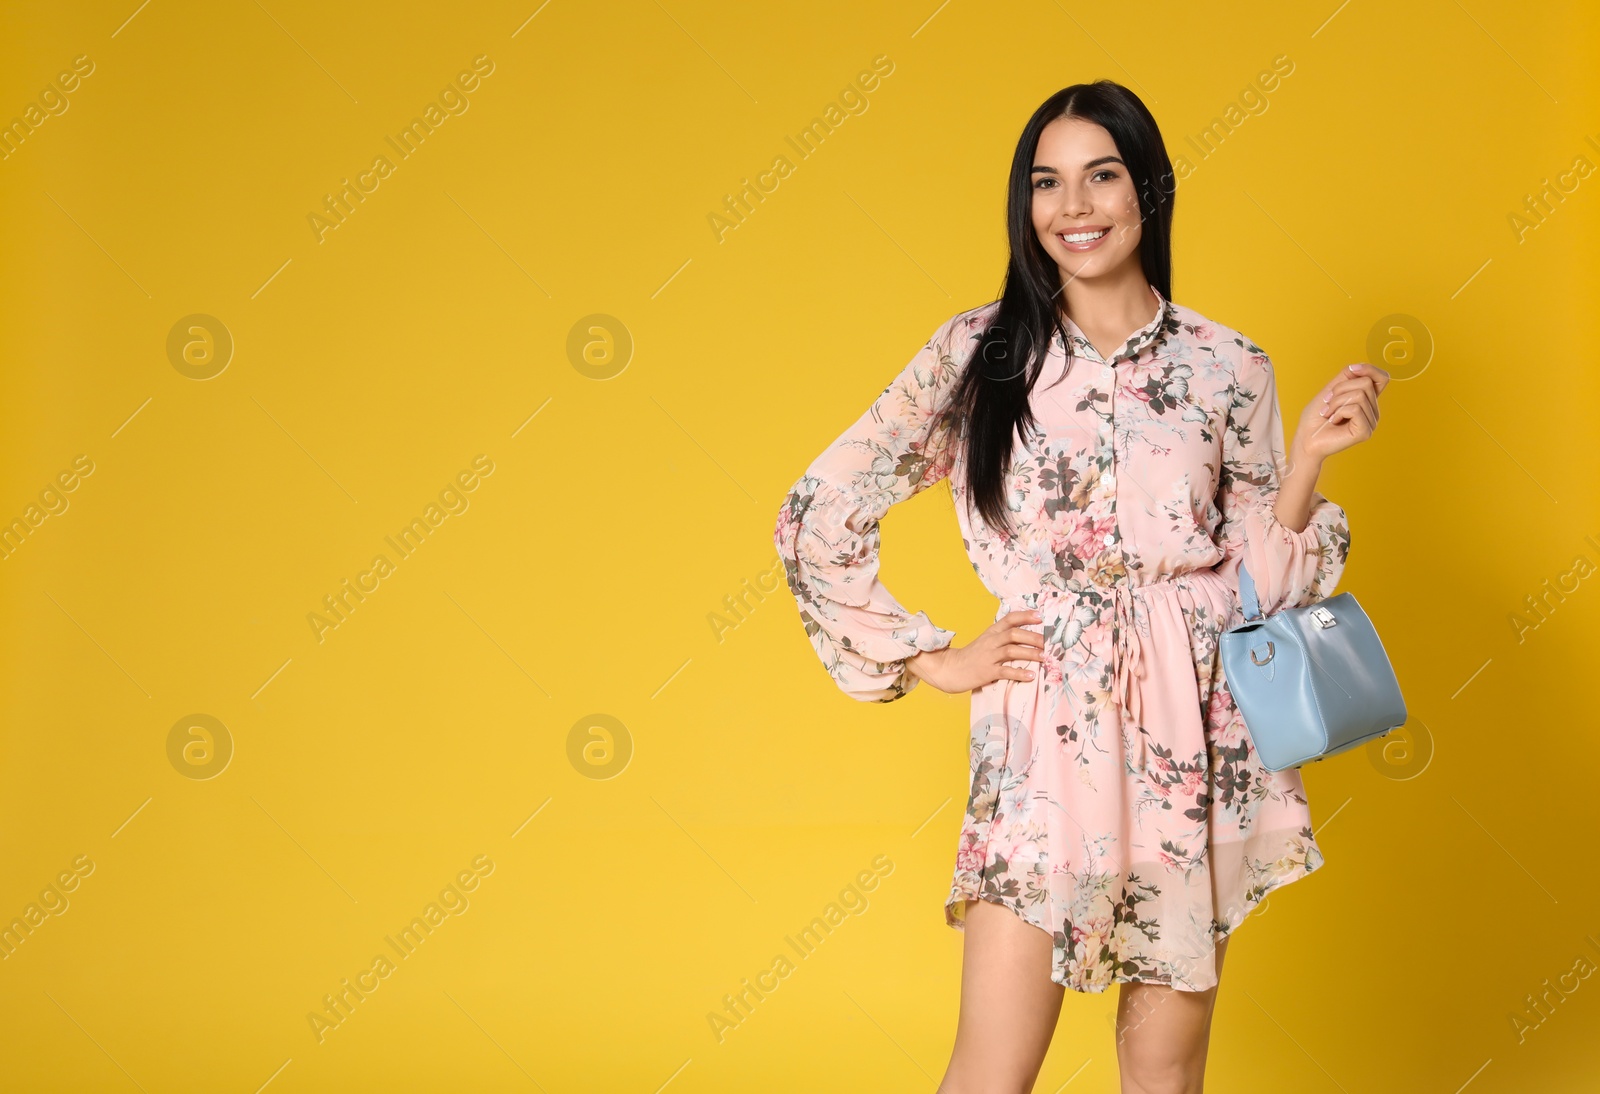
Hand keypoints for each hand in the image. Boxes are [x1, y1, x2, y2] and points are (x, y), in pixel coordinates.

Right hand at [905, 610, 1045, 693]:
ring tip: (1045, 658)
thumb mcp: (985, 641)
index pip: (1010, 619)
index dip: (1026, 616)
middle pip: (1014, 634)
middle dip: (1034, 637)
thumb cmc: (971, 656)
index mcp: (991, 632)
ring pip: (1012, 651)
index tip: (1041, 616)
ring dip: (1030, 653)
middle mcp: (990, 642)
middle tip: (1049, 642)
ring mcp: (988, 657)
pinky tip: (1031, 676)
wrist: (948, 669)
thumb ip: (1001, 637)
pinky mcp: (986, 672)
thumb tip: (1025, 635)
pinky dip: (1020, 673)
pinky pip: (1006, 671)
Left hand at [1293, 362, 1387, 463]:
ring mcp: (1371, 422)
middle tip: (1327, 403)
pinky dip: (1338, 412)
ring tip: (1328, 414)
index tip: (1351, 370)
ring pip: (1359, 395)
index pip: (1382, 378)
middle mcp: (1372, 411)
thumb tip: (1357, 366)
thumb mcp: (1330, 390)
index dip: (1369, 369)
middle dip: (1340, 389)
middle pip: (1366, 383)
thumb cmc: (1315, 417)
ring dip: (1336, 402)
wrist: (1305, 439)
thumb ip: (1346, 377)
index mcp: (1367, 400)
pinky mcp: (1365, 431)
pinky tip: (1333, 421)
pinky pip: (1355, 409)